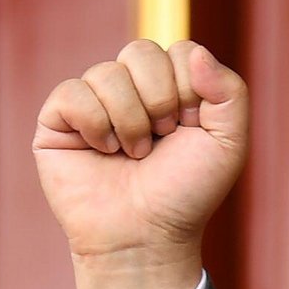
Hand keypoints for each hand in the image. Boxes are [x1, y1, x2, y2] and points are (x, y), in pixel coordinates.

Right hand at [32, 39, 248, 288]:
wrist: (147, 237)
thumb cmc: (185, 194)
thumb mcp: (228, 145)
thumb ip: (230, 92)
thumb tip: (196, 53)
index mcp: (171, 87)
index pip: (180, 51)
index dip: (188, 90)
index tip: (188, 128)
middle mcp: (130, 88)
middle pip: (141, 51)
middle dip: (158, 101)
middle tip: (160, 140)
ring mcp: (93, 101)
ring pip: (107, 73)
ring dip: (130, 121)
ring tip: (133, 155)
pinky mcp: (58, 120)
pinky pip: (72, 92)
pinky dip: (95, 125)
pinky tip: (103, 151)